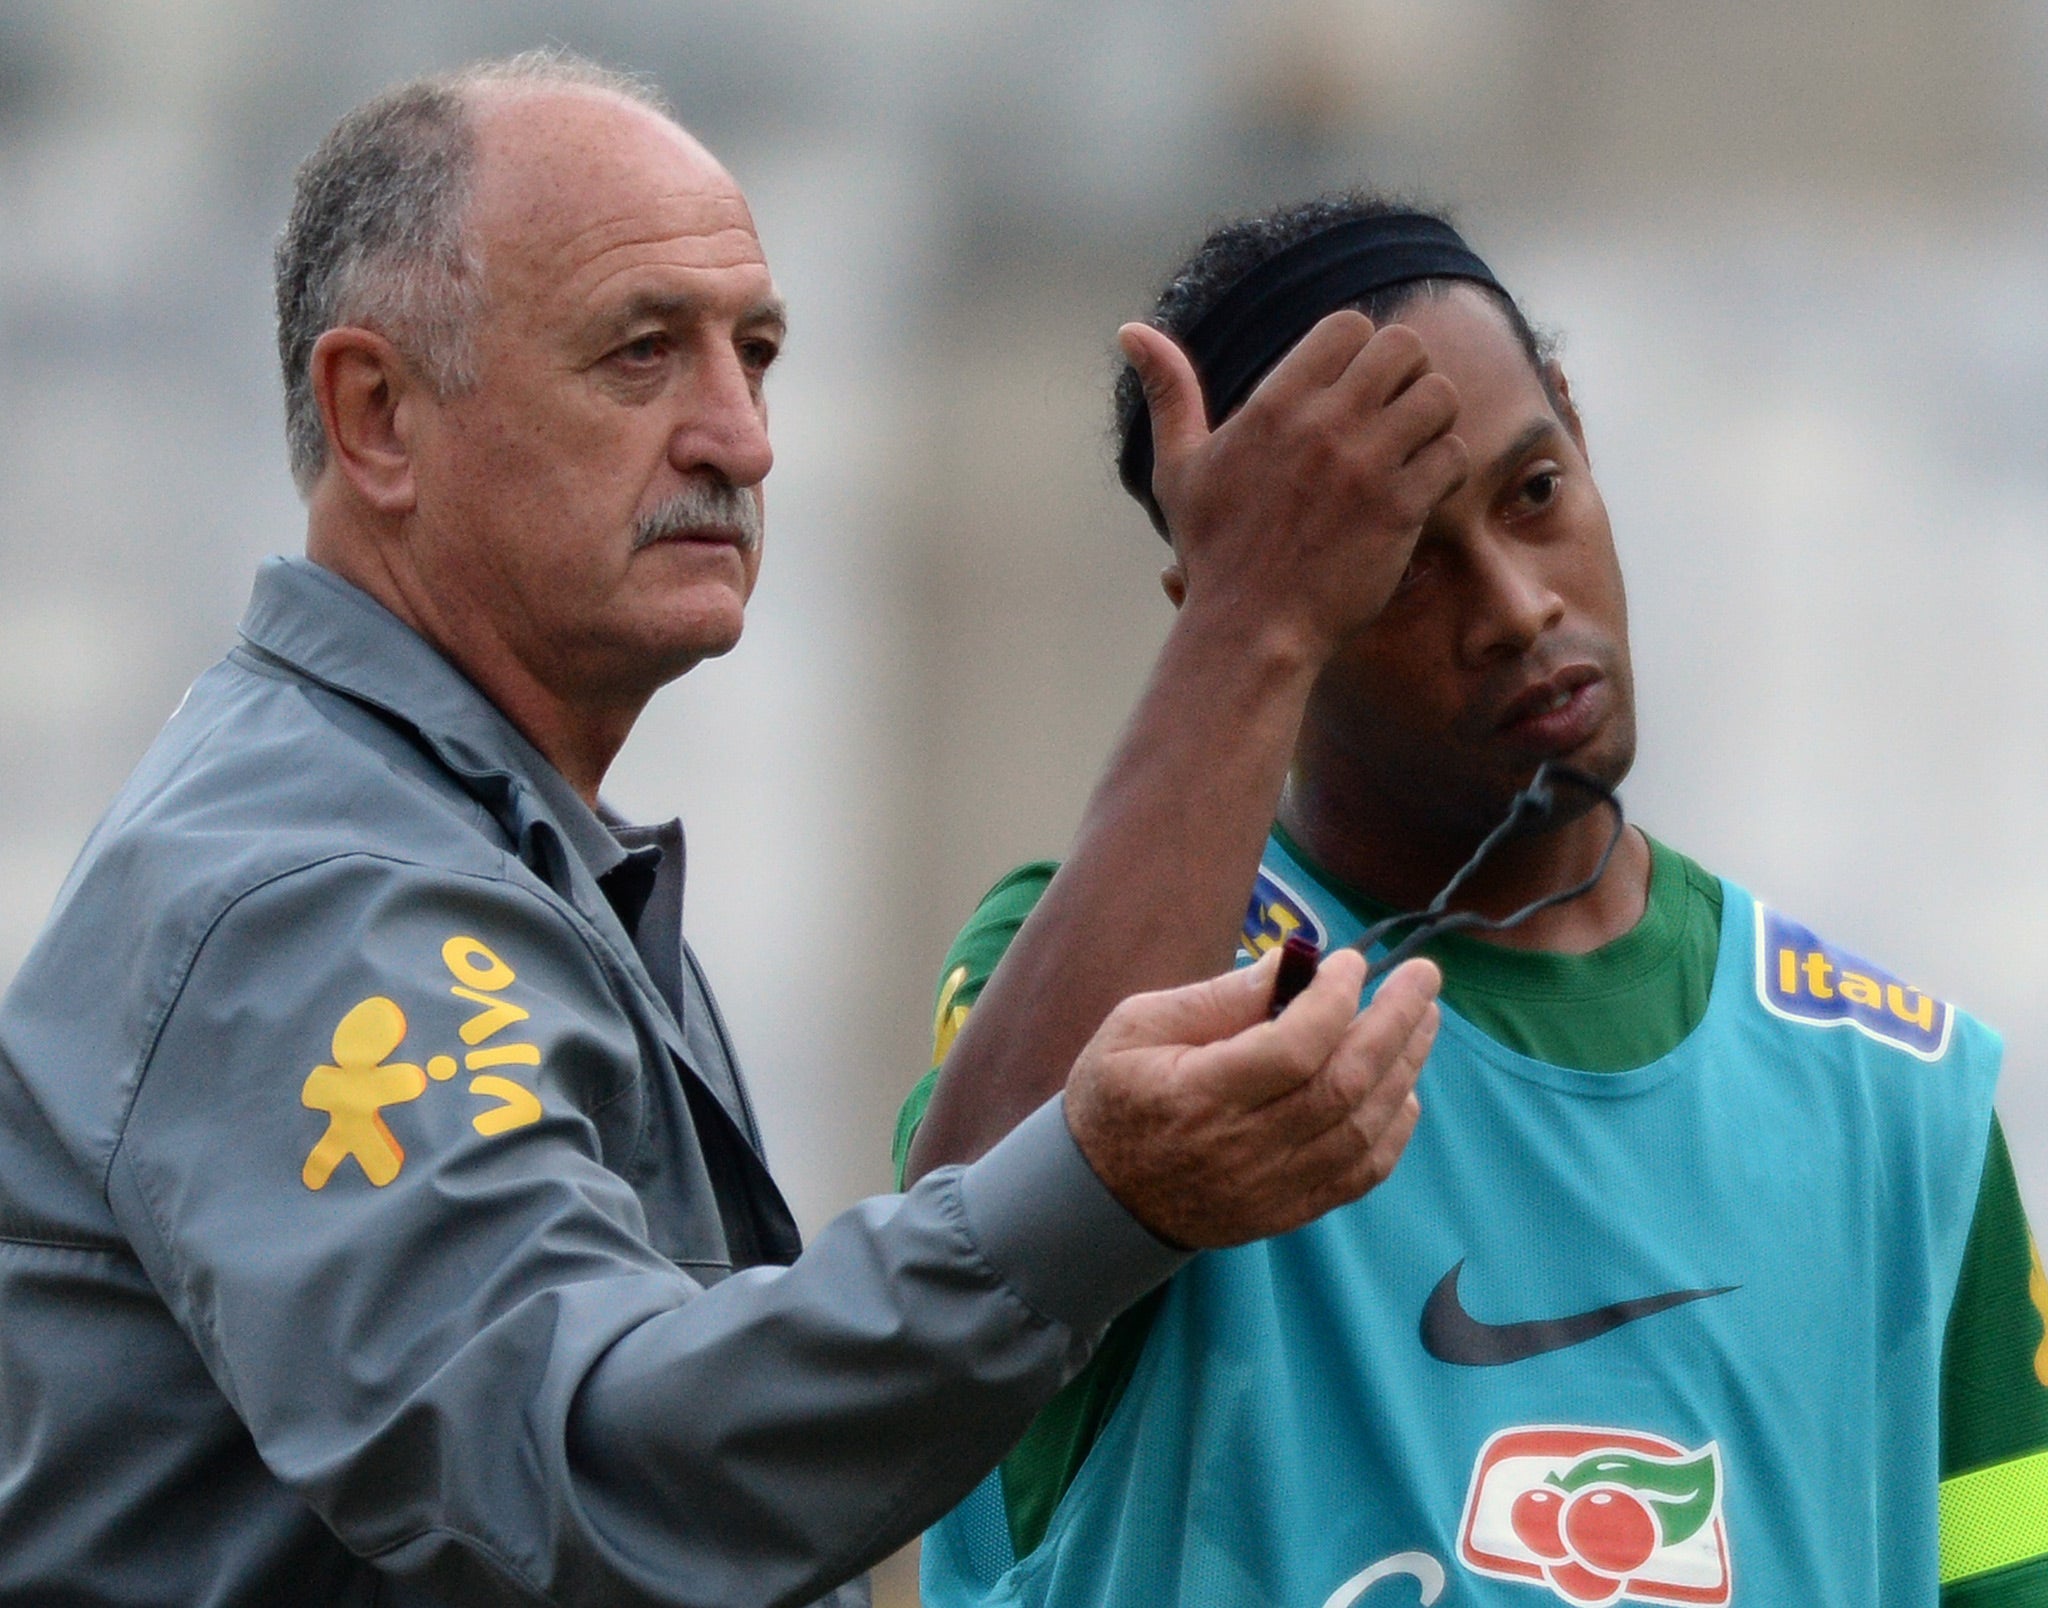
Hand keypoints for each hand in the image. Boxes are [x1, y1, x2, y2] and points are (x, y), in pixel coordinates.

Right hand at [1064, 946, 1439, 1248]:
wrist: (1100, 1201)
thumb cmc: (1115, 1097)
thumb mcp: (1136, 1026)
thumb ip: (1215, 998)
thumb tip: (1290, 964)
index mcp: (1198, 1095)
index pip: (1291, 1050)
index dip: (1333, 1001)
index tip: (1350, 962)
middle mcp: (1241, 1149)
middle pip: (1342, 1086)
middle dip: (1394, 1024)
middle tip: (1422, 978)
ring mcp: (1271, 1188)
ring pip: (1361, 1128)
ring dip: (1404, 1068)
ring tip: (1423, 1018)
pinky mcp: (1288, 1211)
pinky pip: (1361, 1174)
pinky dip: (1394, 1129)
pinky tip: (1403, 1086)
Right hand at [1121, 314, 1467, 661]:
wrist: (1249, 631)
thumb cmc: (1214, 551)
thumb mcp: (1179, 467)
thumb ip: (1169, 392)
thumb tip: (1132, 331)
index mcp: (1273, 406)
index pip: (1349, 326)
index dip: (1360, 349)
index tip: (1350, 387)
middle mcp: (1324, 426)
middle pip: (1404, 347)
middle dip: (1406, 373)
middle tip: (1391, 411)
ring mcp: (1365, 467)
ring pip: (1439, 395)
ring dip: (1433, 417)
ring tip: (1412, 447)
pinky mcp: (1399, 510)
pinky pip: (1452, 455)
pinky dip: (1444, 468)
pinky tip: (1419, 489)